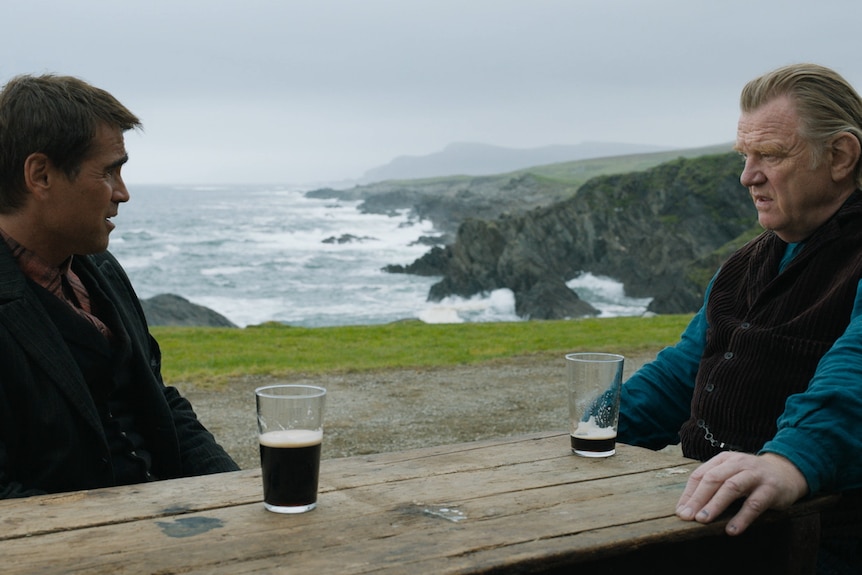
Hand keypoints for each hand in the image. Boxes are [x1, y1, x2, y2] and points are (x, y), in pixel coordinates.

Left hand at [675, 451, 808, 534]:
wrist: (787, 472)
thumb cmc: (750, 476)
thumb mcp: (730, 474)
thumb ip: (711, 485)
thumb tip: (687, 507)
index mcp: (724, 460)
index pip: (700, 475)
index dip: (689, 493)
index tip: (680, 511)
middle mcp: (738, 464)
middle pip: (713, 479)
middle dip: (698, 498)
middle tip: (688, 516)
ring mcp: (755, 475)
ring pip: (731, 488)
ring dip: (715, 504)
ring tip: (703, 520)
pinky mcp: (770, 489)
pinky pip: (754, 504)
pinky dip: (742, 517)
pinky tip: (732, 530)